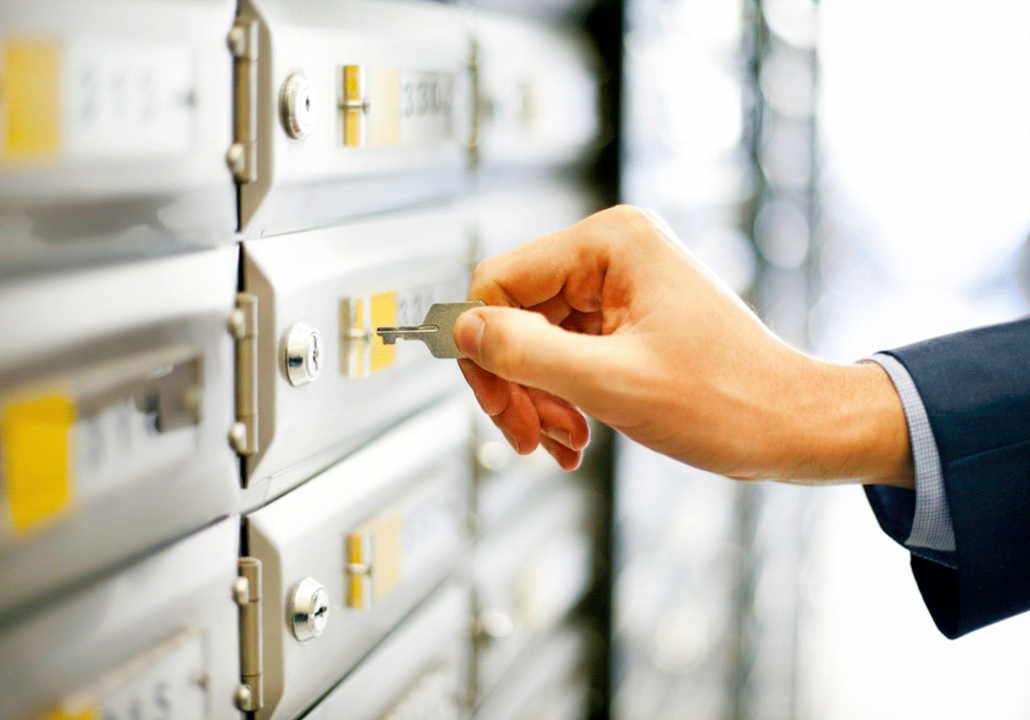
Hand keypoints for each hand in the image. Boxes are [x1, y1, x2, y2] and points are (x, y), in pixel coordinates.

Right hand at [454, 206, 912, 485]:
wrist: (793, 427)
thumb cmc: (730, 401)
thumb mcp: (611, 382)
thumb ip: (526, 353)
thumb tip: (461, 330)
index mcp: (612, 243)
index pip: (500, 282)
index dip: (484, 347)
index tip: (496, 402)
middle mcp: (614, 254)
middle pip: (515, 315)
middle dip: (517, 384)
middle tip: (529, 435)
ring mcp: (621, 287)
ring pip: (536, 341)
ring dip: (540, 399)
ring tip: (564, 441)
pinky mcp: (627, 319)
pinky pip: (566, 355)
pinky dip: (562, 399)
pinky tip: (576, 435)